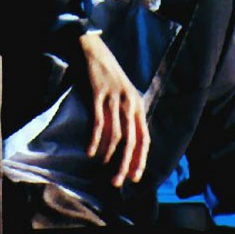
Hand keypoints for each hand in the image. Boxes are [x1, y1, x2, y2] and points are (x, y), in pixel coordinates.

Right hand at [79, 33, 149, 186]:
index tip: (135, 177)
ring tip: (102, 169)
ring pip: (116, 134)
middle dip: (126, 164)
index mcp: (138, 105)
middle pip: (132, 140)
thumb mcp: (124, 94)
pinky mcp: (99, 95)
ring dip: (109, 155)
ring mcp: (114, 99)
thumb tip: (127, 140)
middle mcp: (130, 103)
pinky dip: (95, 139)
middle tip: (118, 181)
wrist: (94, 52)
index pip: (144, 138)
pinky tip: (90, 152)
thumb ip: (127, 114)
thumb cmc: (108, 76)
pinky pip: (99, 122)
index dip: (141, 159)